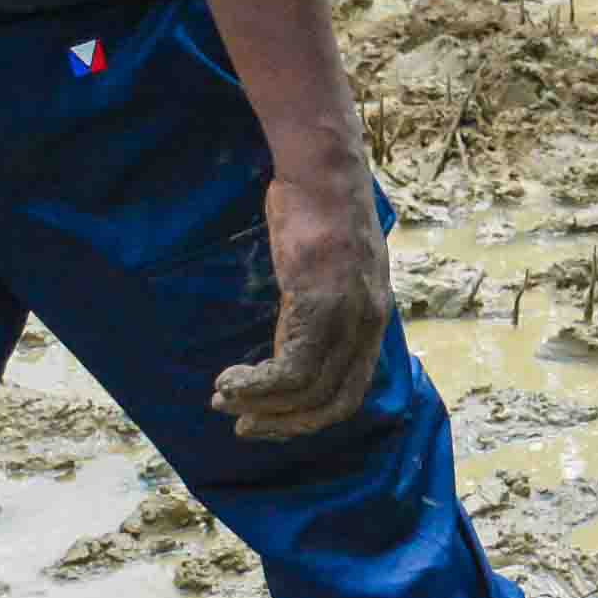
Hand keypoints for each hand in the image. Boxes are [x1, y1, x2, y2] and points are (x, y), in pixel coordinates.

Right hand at [212, 155, 390, 440]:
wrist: (322, 170)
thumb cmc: (317, 211)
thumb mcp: (328, 268)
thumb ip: (321, 306)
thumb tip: (294, 339)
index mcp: (372, 318)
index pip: (351, 391)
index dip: (310, 417)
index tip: (272, 421)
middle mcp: (366, 323)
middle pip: (332, 401)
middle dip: (285, 424)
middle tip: (243, 427)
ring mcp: (346, 315)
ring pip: (306, 391)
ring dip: (260, 406)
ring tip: (224, 399)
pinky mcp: (318, 302)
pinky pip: (288, 368)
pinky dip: (255, 386)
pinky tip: (229, 380)